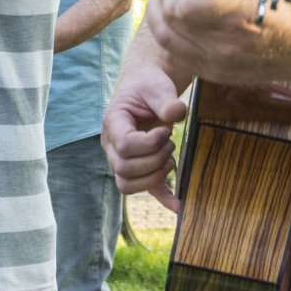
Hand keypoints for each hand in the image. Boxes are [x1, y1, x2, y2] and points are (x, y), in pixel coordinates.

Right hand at [102, 66, 187, 212]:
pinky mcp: (137, 167)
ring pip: (126, 184)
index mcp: (113, 122)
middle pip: (124, 169)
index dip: (149, 143)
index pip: (124, 145)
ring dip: (154, 176)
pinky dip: (162, 198)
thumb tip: (178, 114)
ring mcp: (121, 158)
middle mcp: (111, 144)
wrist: (147, 87)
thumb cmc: (149, 85)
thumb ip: (167, 101)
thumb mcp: (158, 87)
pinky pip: (144, 189)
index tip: (165, 130)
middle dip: (153, 160)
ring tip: (170, 159)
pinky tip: (178, 204)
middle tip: (170, 144)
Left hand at [143, 0, 290, 86]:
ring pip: (166, 40)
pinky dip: (170, 32)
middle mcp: (225, 49)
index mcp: (239, 20)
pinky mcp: (214, 75)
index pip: (184, 5)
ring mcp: (218, 66)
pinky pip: (175, 54)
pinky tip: (181, 17)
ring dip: (163, 13)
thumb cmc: (288, 4)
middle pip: (170, 20)